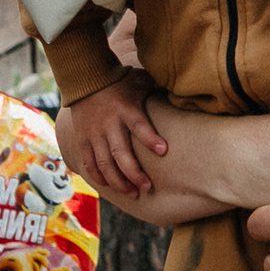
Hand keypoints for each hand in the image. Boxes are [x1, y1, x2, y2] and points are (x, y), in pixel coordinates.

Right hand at [57, 69, 164, 197]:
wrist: (85, 78)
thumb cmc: (120, 80)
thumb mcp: (141, 81)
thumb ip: (160, 88)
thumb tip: (187, 90)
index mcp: (126, 110)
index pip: (139, 126)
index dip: (150, 139)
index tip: (164, 151)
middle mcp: (109, 124)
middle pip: (120, 154)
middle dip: (134, 174)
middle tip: (147, 187)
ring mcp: (94, 134)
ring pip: (104, 164)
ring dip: (118, 182)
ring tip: (132, 193)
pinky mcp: (82, 139)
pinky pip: (89, 163)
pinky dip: (99, 177)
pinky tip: (110, 186)